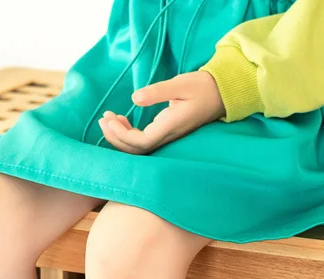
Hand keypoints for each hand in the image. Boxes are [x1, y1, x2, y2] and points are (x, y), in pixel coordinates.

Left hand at [98, 71, 224, 154]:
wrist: (220, 93)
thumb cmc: (201, 87)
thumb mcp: (179, 84)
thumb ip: (157, 92)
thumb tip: (135, 98)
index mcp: (170, 127)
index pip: (141, 142)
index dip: (123, 135)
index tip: (110, 119)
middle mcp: (167, 137)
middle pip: (136, 150)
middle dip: (116, 137)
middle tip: (103, 119)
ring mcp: (166, 137)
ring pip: (138, 147)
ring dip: (120, 136)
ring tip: (107, 119)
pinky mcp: (165, 133)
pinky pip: (143, 141)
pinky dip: (128, 134)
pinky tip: (121, 121)